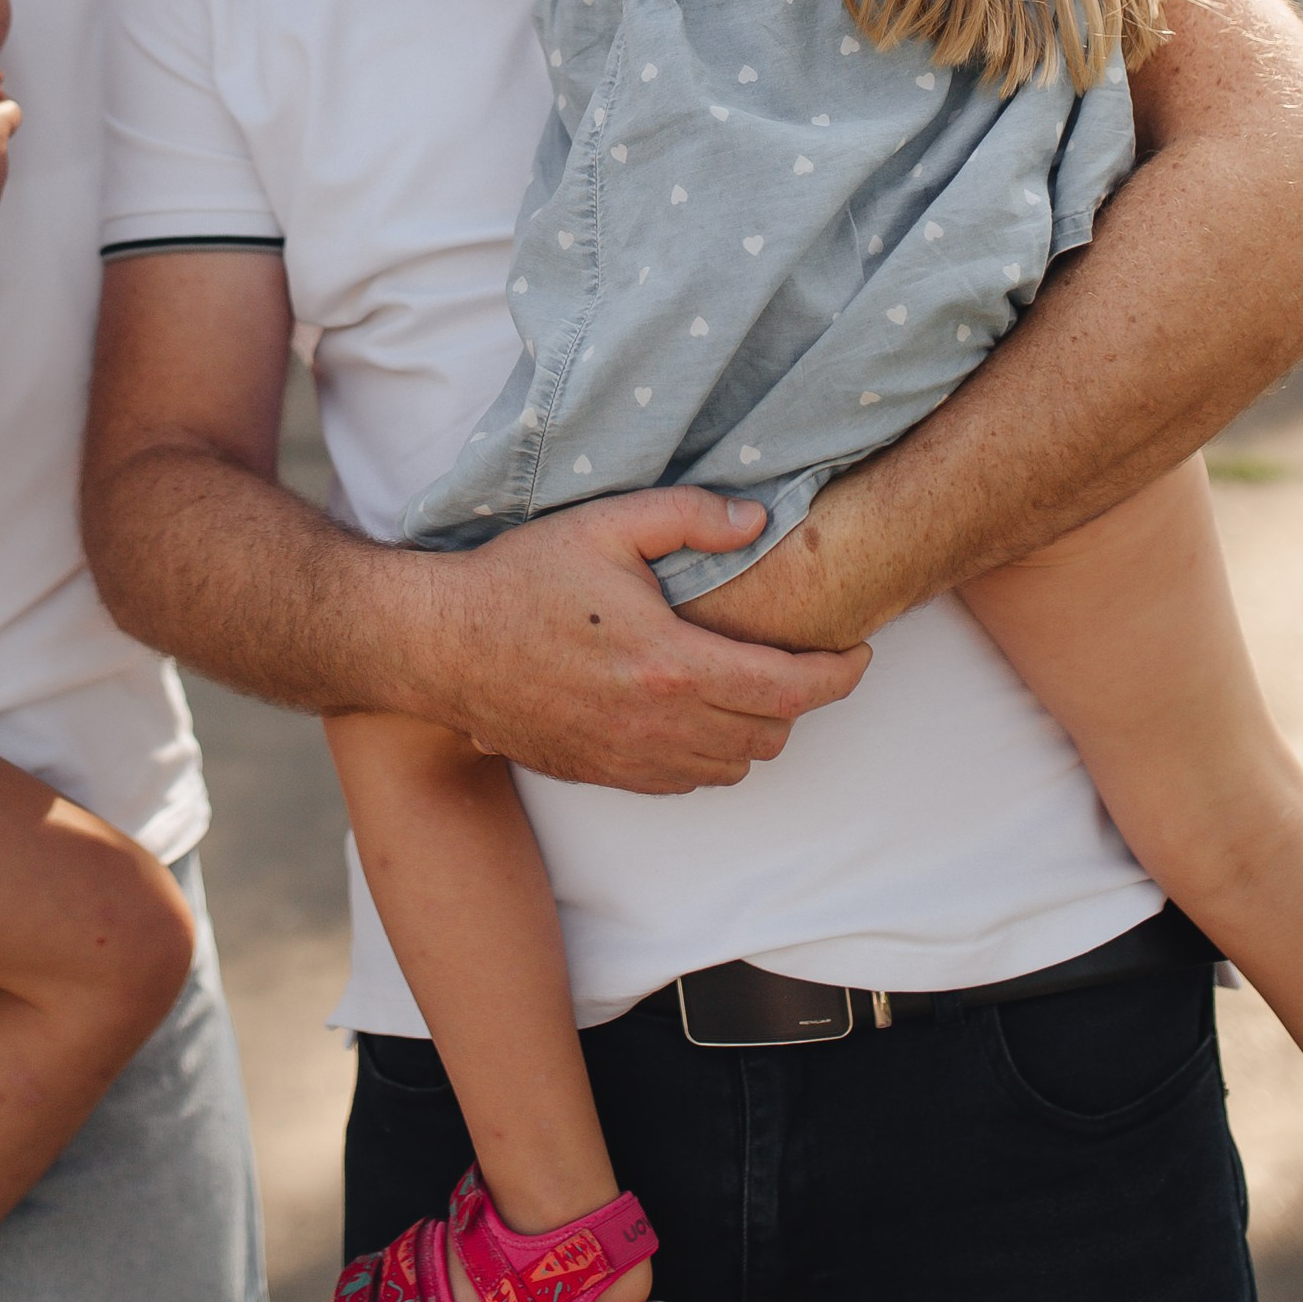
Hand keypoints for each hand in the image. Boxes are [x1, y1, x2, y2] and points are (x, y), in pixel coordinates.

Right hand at [421, 488, 869, 793]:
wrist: (443, 646)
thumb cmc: (520, 578)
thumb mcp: (605, 525)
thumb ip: (688, 517)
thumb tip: (756, 520)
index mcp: (672, 665)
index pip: (790, 690)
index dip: (839, 676)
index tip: (859, 654)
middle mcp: (659, 725)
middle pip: (770, 735)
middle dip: (799, 699)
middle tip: (796, 657)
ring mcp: (630, 759)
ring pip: (733, 767)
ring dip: (754, 731)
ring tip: (747, 684)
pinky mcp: (604, 775)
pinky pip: (686, 784)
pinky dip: (709, 755)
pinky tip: (693, 712)